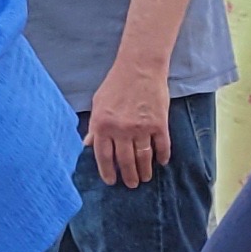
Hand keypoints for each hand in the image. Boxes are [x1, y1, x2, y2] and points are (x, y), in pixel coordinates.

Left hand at [85, 64, 174, 188]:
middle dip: (128, 175)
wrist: (140, 67)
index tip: (111, 181)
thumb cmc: (116, 83)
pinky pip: (162, 146)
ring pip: (143, 157)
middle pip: (125, 160)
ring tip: (145, 178)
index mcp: (103, 125)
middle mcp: (121, 129)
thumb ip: (94, 126)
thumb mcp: (98, 103)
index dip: (107, 171)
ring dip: (144, 171)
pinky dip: (162, 156)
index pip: (103, 156)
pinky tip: (162, 162)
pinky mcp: (159, 124)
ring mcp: (141, 128)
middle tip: (131, 184)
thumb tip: (88, 144)